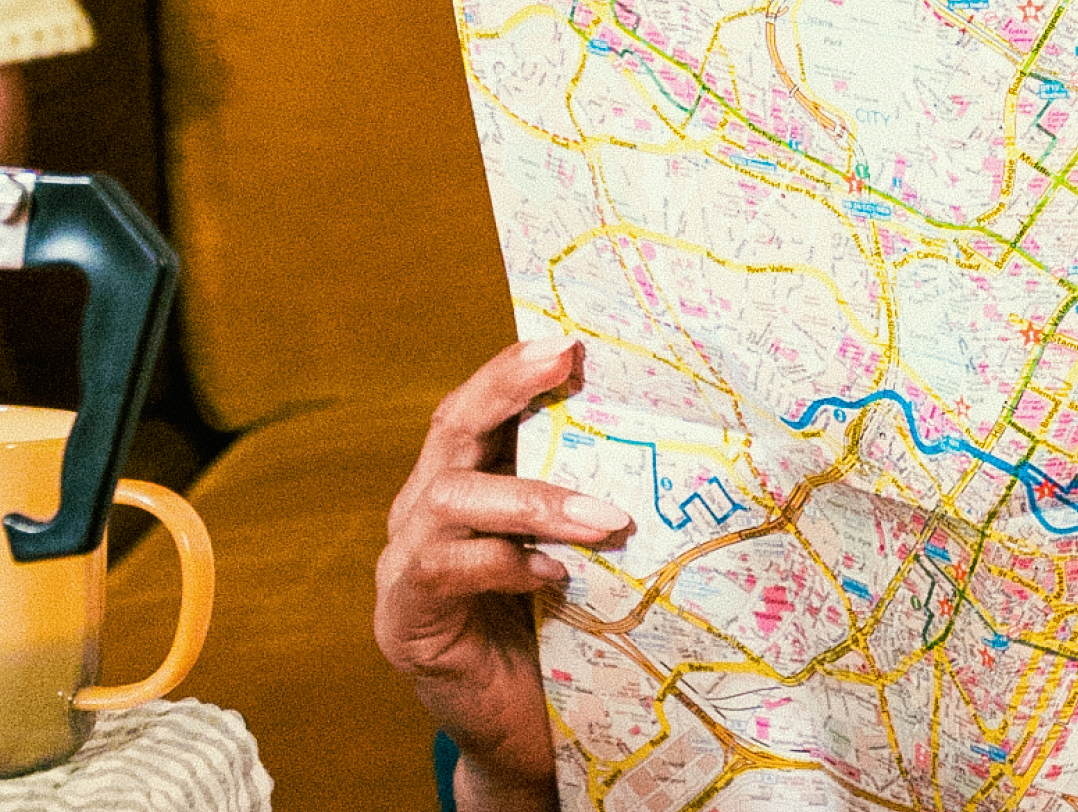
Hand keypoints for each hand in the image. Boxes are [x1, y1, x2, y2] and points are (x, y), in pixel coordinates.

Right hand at [375, 337, 628, 811]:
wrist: (526, 735)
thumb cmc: (562, 634)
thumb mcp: (582, 553)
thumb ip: (593, 496)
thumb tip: (675, 433)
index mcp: (467, 487)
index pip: (477, 410)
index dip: (512, 371)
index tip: (569, 343)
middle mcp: (424, 514)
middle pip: (449, 431)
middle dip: (504, 391)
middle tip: (564, 366)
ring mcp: (404, 568)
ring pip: (449, 499)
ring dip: (533, 499)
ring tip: (606, 518)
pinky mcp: (403, 622)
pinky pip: (440, 571)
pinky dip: (500, 563)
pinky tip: (554, 576)